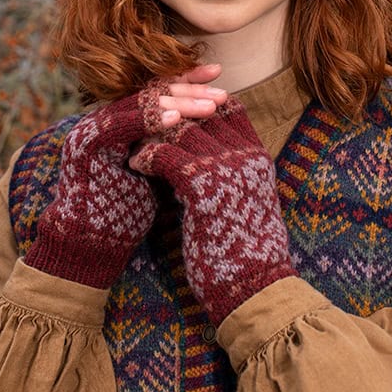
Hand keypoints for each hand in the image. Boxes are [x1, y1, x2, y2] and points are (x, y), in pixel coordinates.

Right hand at [25, 67, 226, 287]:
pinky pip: (122, 123)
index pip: (158, 92)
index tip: (219, 76)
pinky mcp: (86, 144)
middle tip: (222, 93)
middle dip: (190, 90)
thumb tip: (215, 125)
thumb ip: (173, 145)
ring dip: (178, 103)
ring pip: (140, 103)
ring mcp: (93, 128)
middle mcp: (106, 118)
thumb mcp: (157, 171)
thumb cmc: (130, 212)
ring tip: (210, 106)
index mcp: (122, 121)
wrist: (92, 245)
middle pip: (151, 92)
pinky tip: (176, 119)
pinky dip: (150, 119)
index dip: (189, 83)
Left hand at [132, 98, 296, 324]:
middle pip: (202, 111)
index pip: (227, 108)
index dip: (198, 104)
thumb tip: (203, 156)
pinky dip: (147, 156)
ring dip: (154, 132)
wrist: (255, 288)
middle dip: (171, 113)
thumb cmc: (245, 251)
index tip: (171, 113)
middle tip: (144, 121)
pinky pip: (166, 156)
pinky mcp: (204, 189)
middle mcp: (245, 155)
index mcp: (257, 156)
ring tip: (134, 141)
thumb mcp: (245, 200)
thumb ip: (232, 172)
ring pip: (181, 129)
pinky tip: (137, 164)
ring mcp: (227, 169)